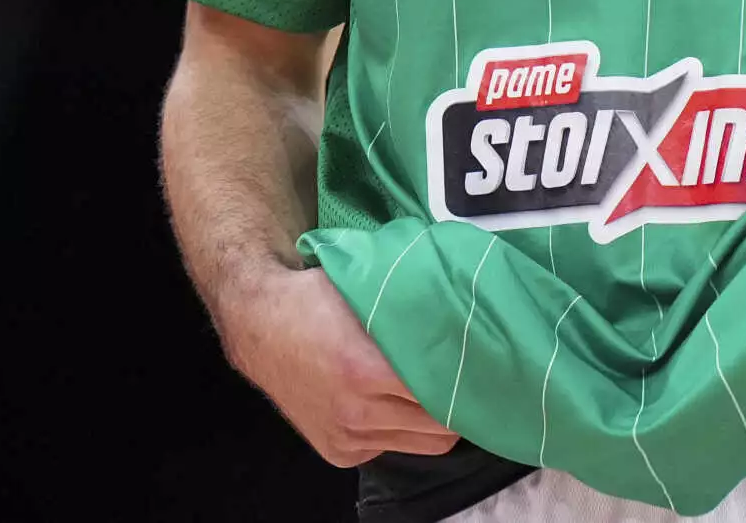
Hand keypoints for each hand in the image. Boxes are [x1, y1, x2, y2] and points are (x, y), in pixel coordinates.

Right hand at [222, 266, 460, 466]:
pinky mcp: (339, 452)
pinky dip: (400, 428)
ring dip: (432, 420)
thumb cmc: (317, 299)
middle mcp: (359, 412)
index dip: (472, 378)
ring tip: (434, 391)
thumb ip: (414, 312)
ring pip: (424, 445)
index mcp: (368, 370)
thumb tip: (468, 315)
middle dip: (460, 404)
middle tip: (468, 379)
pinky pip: (391, 447)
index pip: (447, 392)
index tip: (486, 365)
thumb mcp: (369, 293)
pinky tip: (391, 401)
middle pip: (443, 427)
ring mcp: (348, 437)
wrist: (259, 324)